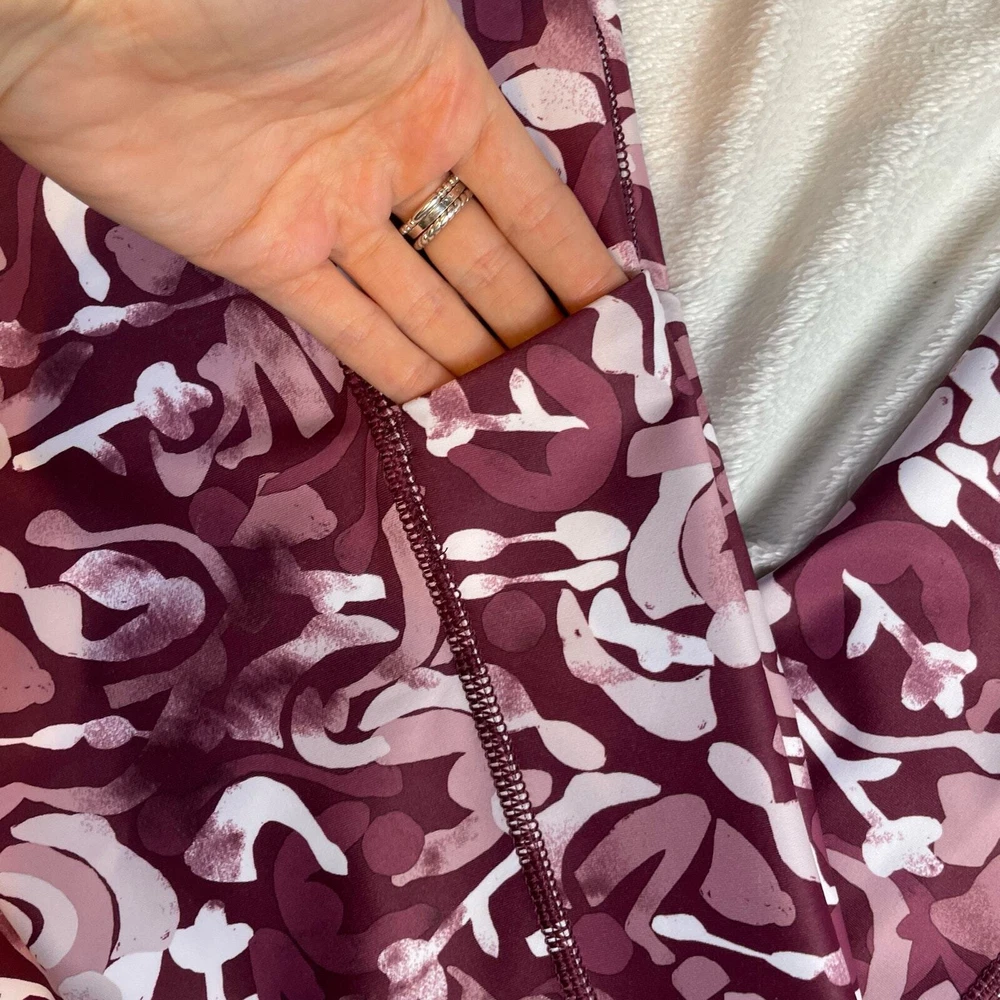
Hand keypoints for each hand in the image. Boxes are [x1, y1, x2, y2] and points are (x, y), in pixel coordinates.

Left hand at [0, 0, 625, 400]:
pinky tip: (442, 408)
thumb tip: (518, 123)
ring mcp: (331, 214)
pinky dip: (396, 364)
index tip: (613, 314)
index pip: (528, 194)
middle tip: (576, 389)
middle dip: (529, 319)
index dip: (571, 255)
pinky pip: (349, 324)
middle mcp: (393, 159)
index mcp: (438, 90)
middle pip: (480, 260)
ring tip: (523, 417)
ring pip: (422, 301)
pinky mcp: (268, 259)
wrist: (98, 10)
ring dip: (472, 356)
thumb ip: (455, 50)